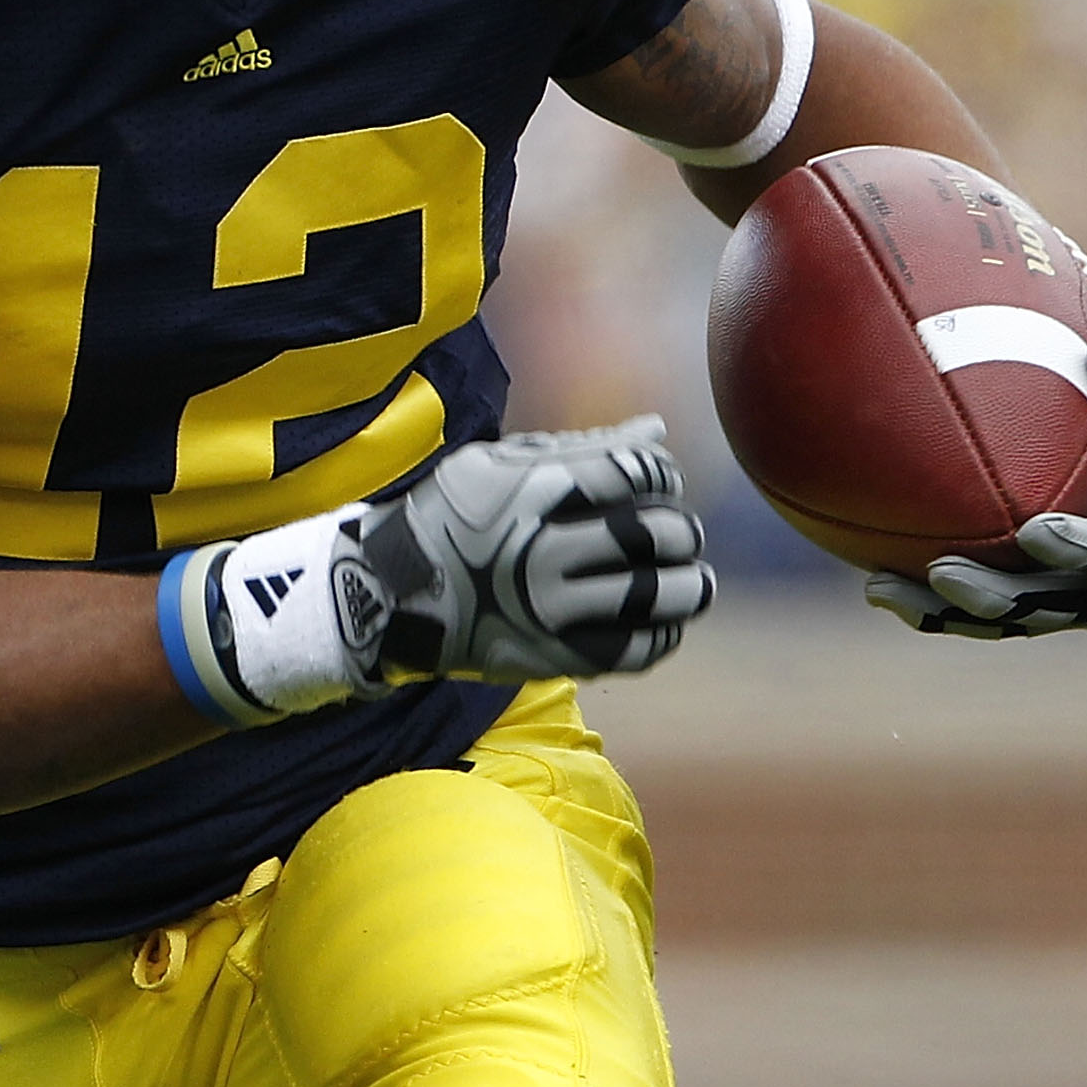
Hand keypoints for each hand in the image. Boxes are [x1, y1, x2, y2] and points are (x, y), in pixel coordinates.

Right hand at [338, 416, 713, 685]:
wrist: (391, 594)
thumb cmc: (455, 516)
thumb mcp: (502, 465)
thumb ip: (583, 448)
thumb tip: (657, 431)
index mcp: (532, 491)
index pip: (633, 473)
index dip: (663, 476)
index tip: (663, 484)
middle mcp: (542, 550)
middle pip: (652, 534)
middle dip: (682, 530)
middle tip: (682, 535)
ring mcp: (548, 608)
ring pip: (653, 596)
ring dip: (689, 586)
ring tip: (694, 581)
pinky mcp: (552, 655)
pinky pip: (634, 650)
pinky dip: (664, 634)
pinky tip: (664, 621)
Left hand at [866, 315, 1086, 638]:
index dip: (1081, 549)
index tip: (1037, 532)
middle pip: (1050, 605)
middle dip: (994, 595)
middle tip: (941, 572)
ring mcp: (1078, 607)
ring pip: (1009, 619)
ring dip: (945, 610)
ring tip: (880, 589)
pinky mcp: (1045, 606)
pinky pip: (990, 613)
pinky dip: (937, 606)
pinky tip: (878, 585)